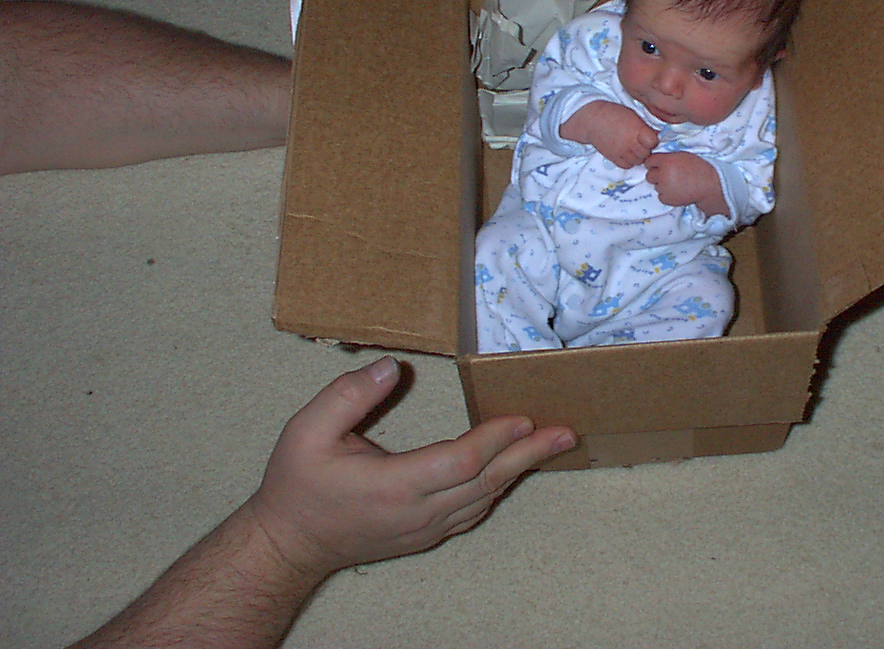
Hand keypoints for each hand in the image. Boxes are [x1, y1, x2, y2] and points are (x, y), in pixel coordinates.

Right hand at [247, 357, 576, 575]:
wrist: (288, 545)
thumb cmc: (297, 486)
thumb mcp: (306, 431)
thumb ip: (348, 395)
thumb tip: (390, 367)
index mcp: (394, 486)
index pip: (461, 461)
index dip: (495, 438)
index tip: (524, 415)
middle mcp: (418, 512)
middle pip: (487, 482)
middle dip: (529, 454)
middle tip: (566, 432)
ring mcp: (425, 529)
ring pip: (485, 498)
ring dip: (520, 470)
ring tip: (552, 444)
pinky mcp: (426, 534)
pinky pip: (473, 509)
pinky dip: (498, 486)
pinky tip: (514, 468)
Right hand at [560, 101, 657, 167]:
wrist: (592, 120)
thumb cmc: (614, 113)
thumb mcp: (633, 116)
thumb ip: (645, 127)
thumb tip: (656, 135)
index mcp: (638, 130)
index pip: (654, 142)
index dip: (653, 140)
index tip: (648, 135)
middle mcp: (631, 143)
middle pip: (647, 153)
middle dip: (646, 149)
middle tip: (640, 142)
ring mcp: (622, 152)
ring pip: (638, 161)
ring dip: (638, 156)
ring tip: (632, 147)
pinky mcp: (614, 158)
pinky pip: (627, 166)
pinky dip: (628, 161)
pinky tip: (626, 153)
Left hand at [643, 151, 728, 216]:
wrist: (709, 184)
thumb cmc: (698, 167)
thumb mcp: (682, 155)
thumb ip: (667, 157)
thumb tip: (656, 160)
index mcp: (666, 161)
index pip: (649, 161)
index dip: (654, 164)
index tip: (658, 166)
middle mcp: (662, 174)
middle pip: (649, 175)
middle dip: (656, 175)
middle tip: (668, 175)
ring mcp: (663, 188)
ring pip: (656, 186)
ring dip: (663, 185)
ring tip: (677, 184)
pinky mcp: (667, 199)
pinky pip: (661, 196)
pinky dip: (667, 195)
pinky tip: (677, 191)